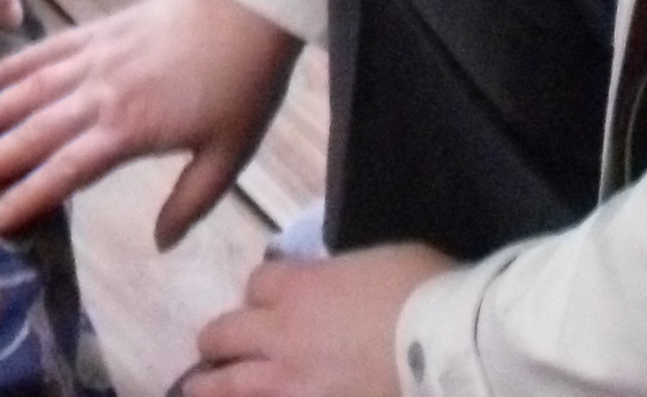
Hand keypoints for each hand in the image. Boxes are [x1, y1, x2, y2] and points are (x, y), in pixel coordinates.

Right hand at [0, 0, 302, 239]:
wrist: (248, 11)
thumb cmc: (243, 87)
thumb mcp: (229, 156)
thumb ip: (190, 202)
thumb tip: (161, 244)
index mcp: (129, 129)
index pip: (64, 171)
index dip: (24, 198)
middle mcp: (100, 95)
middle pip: (32, 133)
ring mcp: (94, 58)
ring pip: (27, 91)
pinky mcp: (97, 31)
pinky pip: (45, 50)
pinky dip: (11, 65)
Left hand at [184, 245, 451, 393]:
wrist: (451, 352)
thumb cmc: (429, 296)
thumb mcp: (383, 262)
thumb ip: (347, 275)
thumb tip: (344, 285)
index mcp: (301, 288)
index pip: (256, 284)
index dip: (262, 295)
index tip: (270, 304)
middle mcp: (281, 335)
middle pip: (223, 334)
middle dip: (218, 341)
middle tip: (215, 350)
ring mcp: (291, 385)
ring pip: (226, 386)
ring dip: (208, 386)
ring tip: (195, 390)